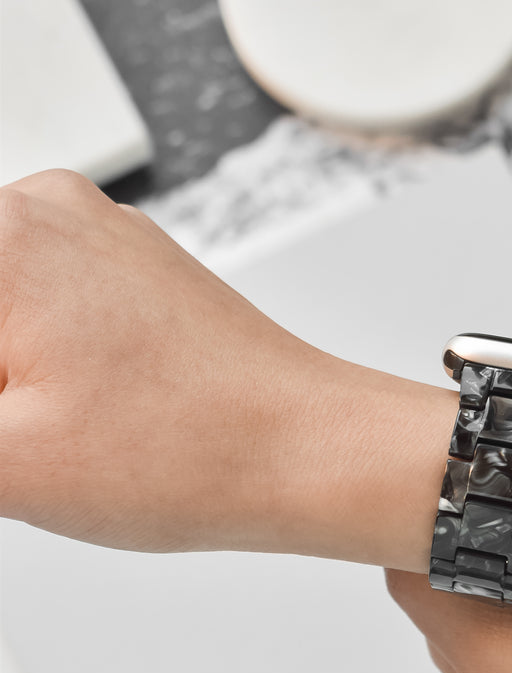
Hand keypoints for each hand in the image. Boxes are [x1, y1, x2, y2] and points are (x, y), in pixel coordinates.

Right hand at [0, 170, 351, 552]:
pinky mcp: (131, 272)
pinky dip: (27, 363)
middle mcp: (46, 211)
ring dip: (1, 383)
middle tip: (28, 445)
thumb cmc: (200, 454)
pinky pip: (37, 305)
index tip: (7, 422)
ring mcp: (98, 237)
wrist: (315, 454)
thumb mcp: (1, 458)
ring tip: (55, 437)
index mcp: (0, 237)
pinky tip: (75, 416)